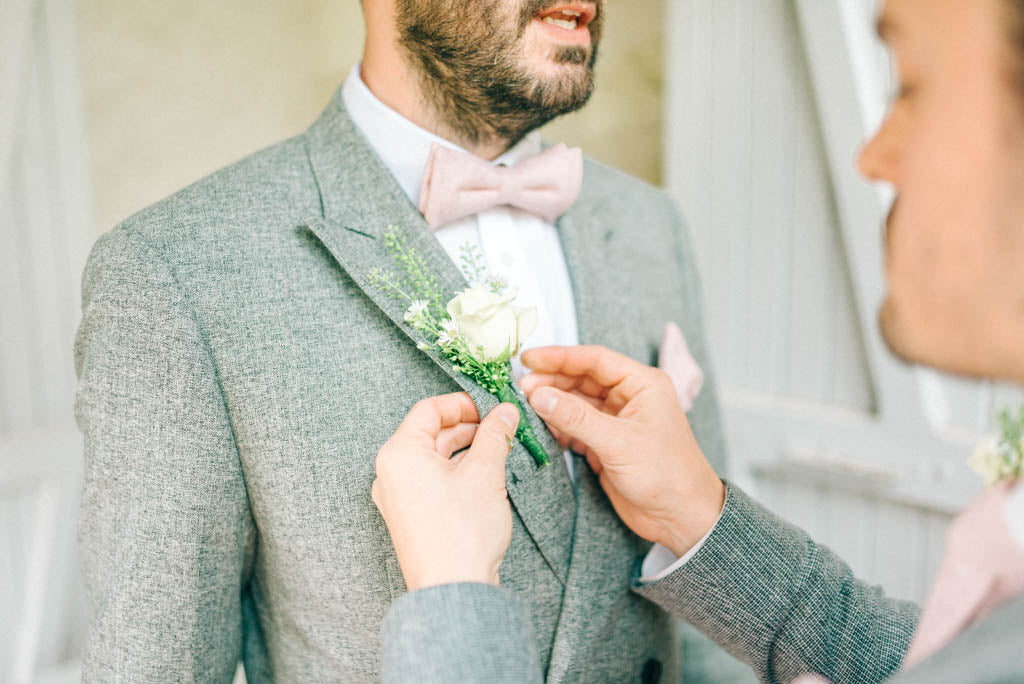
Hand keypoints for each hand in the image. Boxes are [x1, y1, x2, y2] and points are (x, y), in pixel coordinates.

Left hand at [372, 392, 519, 591]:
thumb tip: (505, 412)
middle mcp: (391, 472)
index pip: (428, 410)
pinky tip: (484, 474)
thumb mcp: (484, 473)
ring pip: (434, 457)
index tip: (491, 407)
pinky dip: (457, 470)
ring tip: (498, 450)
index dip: (462, 404)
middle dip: (469, 427)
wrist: (453, 588)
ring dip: (466, 449)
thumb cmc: (461, 532)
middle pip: (431, 433)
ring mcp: (398, 496)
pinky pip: (432, 479)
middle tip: (501, 427)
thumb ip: (494, 435)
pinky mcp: (411, 514)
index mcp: (399, 454)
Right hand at [520, 346, 724, 556]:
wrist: (681, 518)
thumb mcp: (618, 442)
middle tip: (521, 387)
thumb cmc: (665, 474)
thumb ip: (576, 417)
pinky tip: (541, 427)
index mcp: (642, 384)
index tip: (529, 359)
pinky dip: (558, 426)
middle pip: (582, 379)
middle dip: (552, 381)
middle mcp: (629, 397)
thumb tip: (538, 395)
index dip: (560, 357)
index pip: (595, 360)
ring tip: (525, 405)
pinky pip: (576, 426)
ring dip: (552, 404)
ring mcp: (616, 420)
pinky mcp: (606, 443)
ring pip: (577, 403)